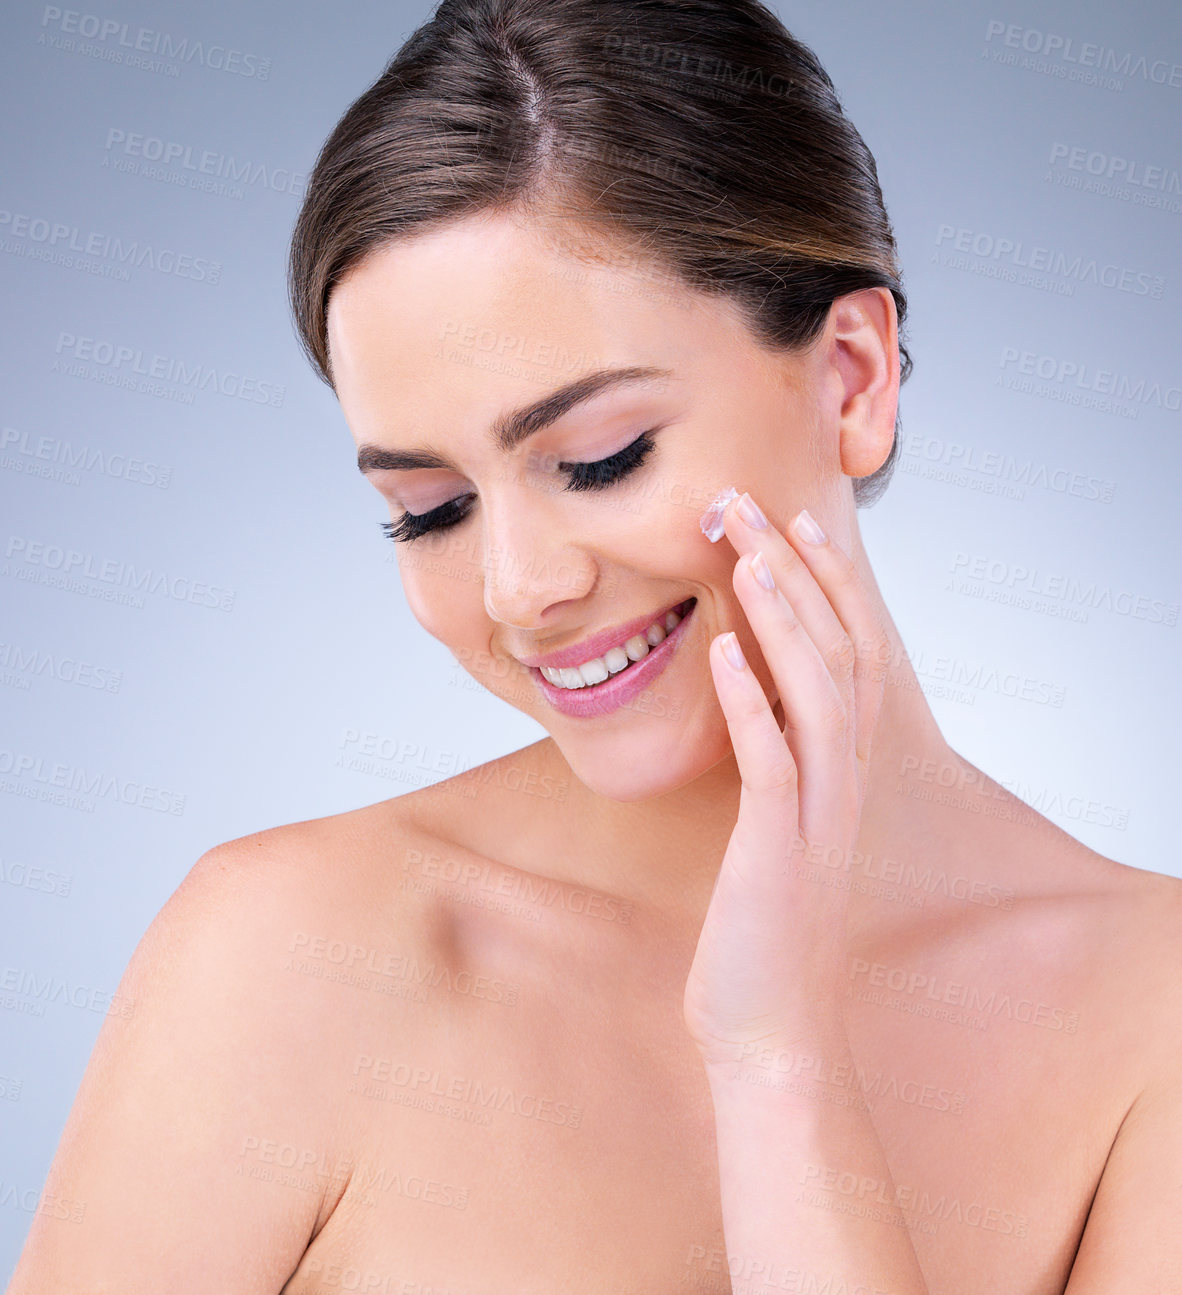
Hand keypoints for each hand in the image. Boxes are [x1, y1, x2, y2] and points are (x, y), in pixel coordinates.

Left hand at [681, 490, 890, 1070]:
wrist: (770, 1028)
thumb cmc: (759, 929)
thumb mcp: (770, 829)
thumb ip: (769, 764)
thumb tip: (740, 698)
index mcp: (842, 773)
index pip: (849, 654)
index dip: (828, 585)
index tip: (798, 522)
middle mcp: (844, 782)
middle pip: (838, 652)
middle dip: (798, 574)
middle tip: (755, 507)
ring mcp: (818, 814)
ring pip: (816, 693)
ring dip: (782, 618)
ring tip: (745, 555)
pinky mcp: (777, 848)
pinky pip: (772, 760)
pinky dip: (749, 701)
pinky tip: (720, 651)